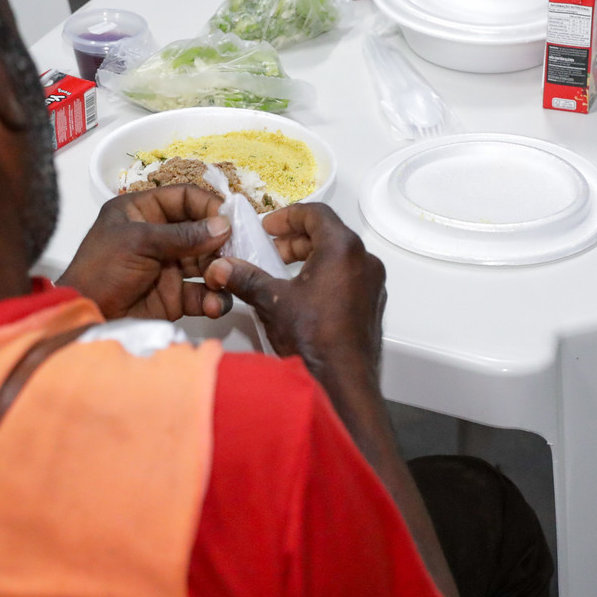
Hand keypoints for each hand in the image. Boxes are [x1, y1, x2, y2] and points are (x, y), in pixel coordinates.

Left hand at [59, 185, 234, 320]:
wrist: (85, 317)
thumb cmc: (101, 270)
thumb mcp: (139, 242)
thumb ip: (183, 235)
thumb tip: (223, 225)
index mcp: (142, 211)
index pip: (184, 198)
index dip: (208, 205)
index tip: (231, 219)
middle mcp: (159, 236)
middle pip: (202, 231)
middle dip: (222, 243)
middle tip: (239, 252)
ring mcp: (169, 267)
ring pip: (208, 263)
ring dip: (220, 271)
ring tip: (223, 280)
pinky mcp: (175, 297)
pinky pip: (203, 293)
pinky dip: (213, 299)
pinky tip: (214, 303)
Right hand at [204, 203, 385, 380]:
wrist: (341, 382)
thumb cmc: (315, 340)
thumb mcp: (272, 301)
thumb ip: (245, 278)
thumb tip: (223, 268)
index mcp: (343, 249)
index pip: (317, 213)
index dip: (288, 215)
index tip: (270, 225)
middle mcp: (364, 262)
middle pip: (329, 234)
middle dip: (296, 239)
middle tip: (271, 250)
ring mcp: (372, 285)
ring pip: (340, 257)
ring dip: (310, 258)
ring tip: (283, 273)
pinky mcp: (371, 305)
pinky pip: (349, 278)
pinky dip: (326, 276)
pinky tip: (303, 296)